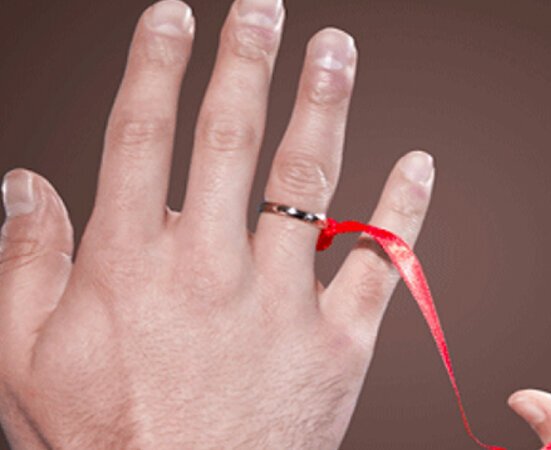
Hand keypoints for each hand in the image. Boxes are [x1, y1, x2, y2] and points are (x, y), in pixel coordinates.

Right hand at [0, 0, 434, 447]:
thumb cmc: (104, 443)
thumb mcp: (25, 361)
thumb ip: (24, 265)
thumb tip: (22, 183)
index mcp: (132, 265)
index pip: (143, 136)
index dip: (158, 66)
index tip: (175, 16)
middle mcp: (209, 270)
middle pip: (230, 138)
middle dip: (247, 62)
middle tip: (263, 9)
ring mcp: (281, 303)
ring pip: (307, 181)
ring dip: (324, 105)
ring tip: (335, 49)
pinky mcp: (338, 344)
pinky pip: (379, 263)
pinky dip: (404, 209)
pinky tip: (419, 162)